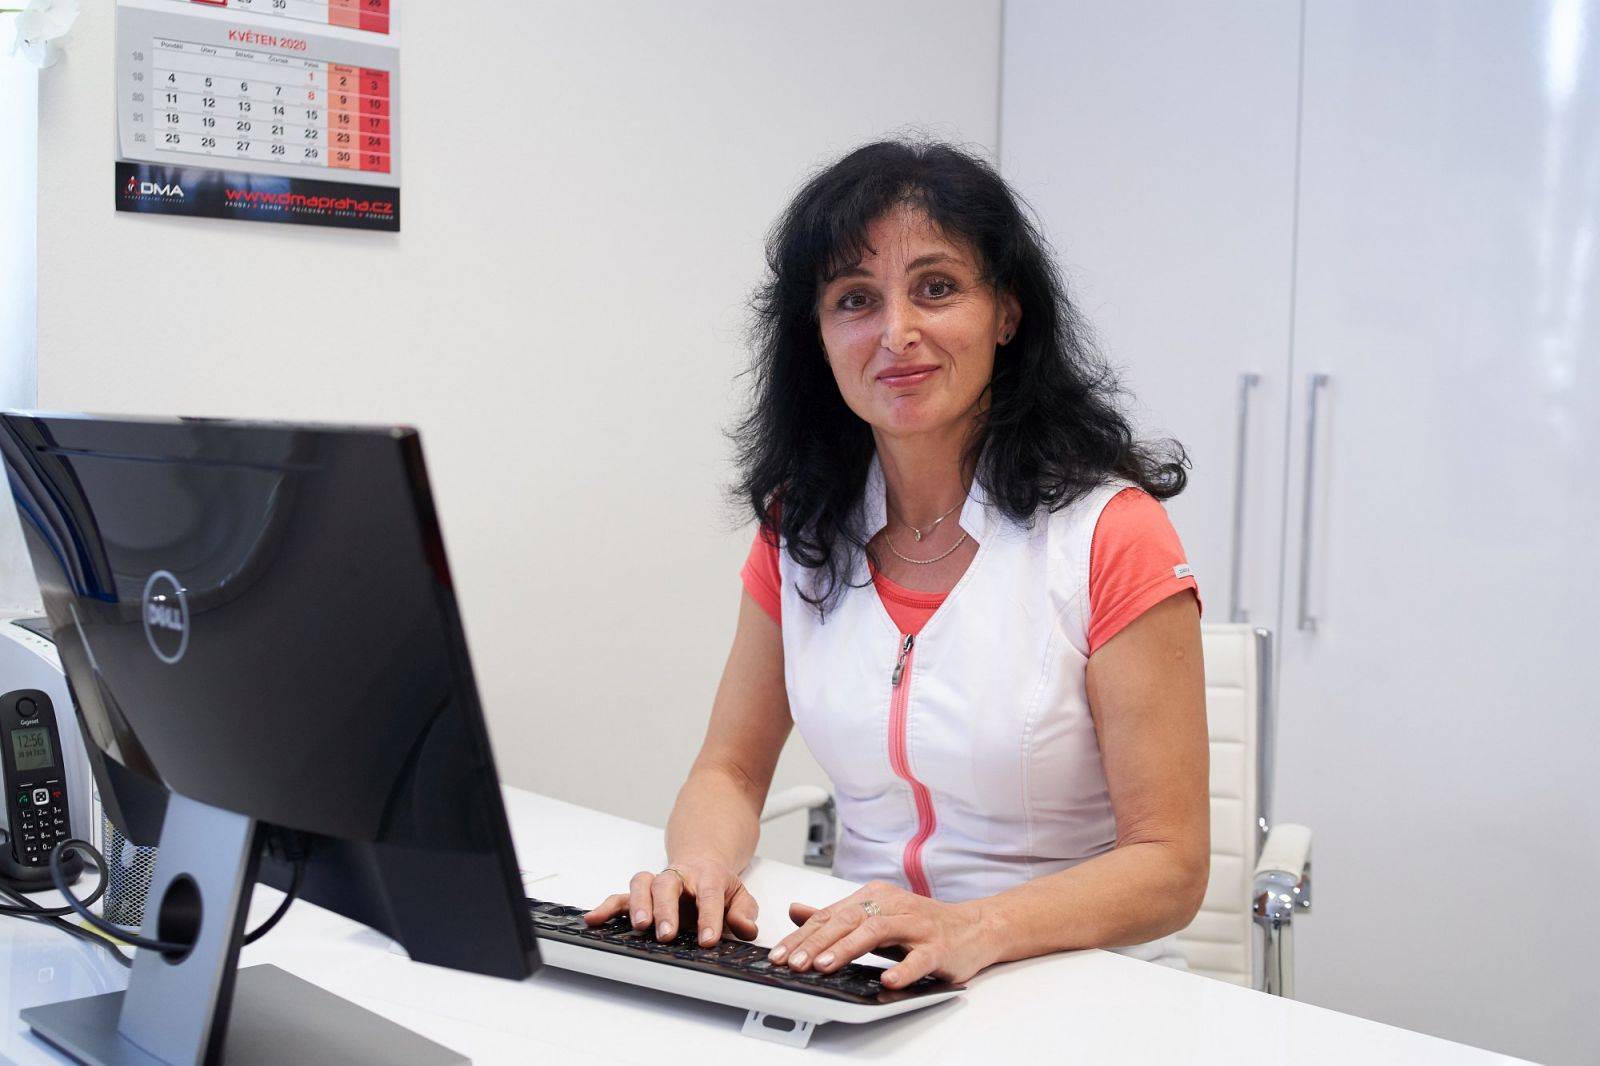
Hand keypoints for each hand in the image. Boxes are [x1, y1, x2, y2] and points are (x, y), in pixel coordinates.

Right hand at [583, 858, 758, 945]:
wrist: (701, 862)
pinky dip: (606, 907)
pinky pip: (620, 897)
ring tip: (638, 926)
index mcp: (707, 876)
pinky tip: (594, 919)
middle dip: (665, 910)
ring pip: (642, 884)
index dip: (709, 917)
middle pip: (667, 885)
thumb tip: (745, 929)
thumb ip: (744, 912)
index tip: (707, 939)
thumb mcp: (740, 896)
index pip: (708, 895)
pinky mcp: (640, 895)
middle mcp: (679, 877)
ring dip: (637, 905)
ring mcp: (657, 884)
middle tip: (666, 933)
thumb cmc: (717, 885)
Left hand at [768, 880, 996, 988]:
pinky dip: (903, 969)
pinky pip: (920, 958)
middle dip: (817, 943)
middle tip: (793, 963)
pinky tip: (888, 981)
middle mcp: (893, 906)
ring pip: (878, 931)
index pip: (831, 916)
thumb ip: (835, 915)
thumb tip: (795, 911)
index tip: (778, 956)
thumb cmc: (921, 925)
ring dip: (849, 948)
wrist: (974, 927)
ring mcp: (916, 925)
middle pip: (848, 920)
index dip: (803, 937)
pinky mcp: (938, 946)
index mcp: (874, 897)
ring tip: (826, 965)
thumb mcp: (874, 915)